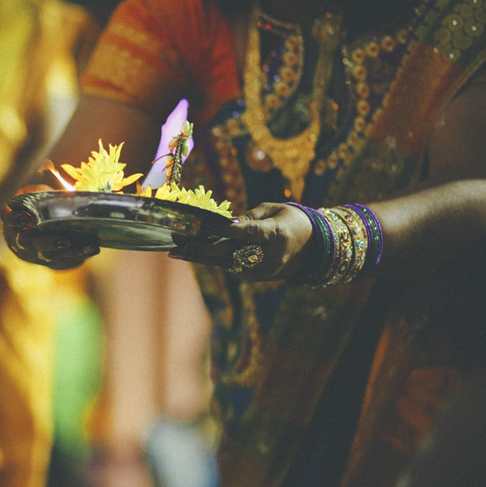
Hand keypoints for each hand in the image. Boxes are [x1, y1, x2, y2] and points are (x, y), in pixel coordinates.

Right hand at [2, 185, 100, 269]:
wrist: (36, 235)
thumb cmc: (36, 210)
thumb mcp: (36, 195)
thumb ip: (42, 184)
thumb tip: (46, 167)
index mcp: (14, 220)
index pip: (8, 219)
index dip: (14, 219)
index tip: (25, 217)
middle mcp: (22, 239)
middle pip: (30, 243)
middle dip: (47, 243)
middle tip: (64, 240)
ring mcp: (36, 253)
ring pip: (50, 255)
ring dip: (70, 251)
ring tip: (88, 245)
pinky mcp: (51, 261)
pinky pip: (64, 260)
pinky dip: (80, 254)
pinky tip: (93, 247)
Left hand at [168, 202, 313, 280]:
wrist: (311, 249)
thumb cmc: (290, 221)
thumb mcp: (274, 209)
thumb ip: (249, 217)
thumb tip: (224, 224)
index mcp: (277, 234)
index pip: (250, 233)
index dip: (228, 230)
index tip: (206, 225)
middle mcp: (268, 257)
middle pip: (232, 253)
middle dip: (203, 249)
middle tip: (180, 245)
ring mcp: (261, 270)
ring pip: (225, 263)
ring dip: (199, 257)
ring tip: (174, 251)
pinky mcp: (254, 277)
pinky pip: (228, 265)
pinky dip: (209, 259)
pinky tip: (189, 253)